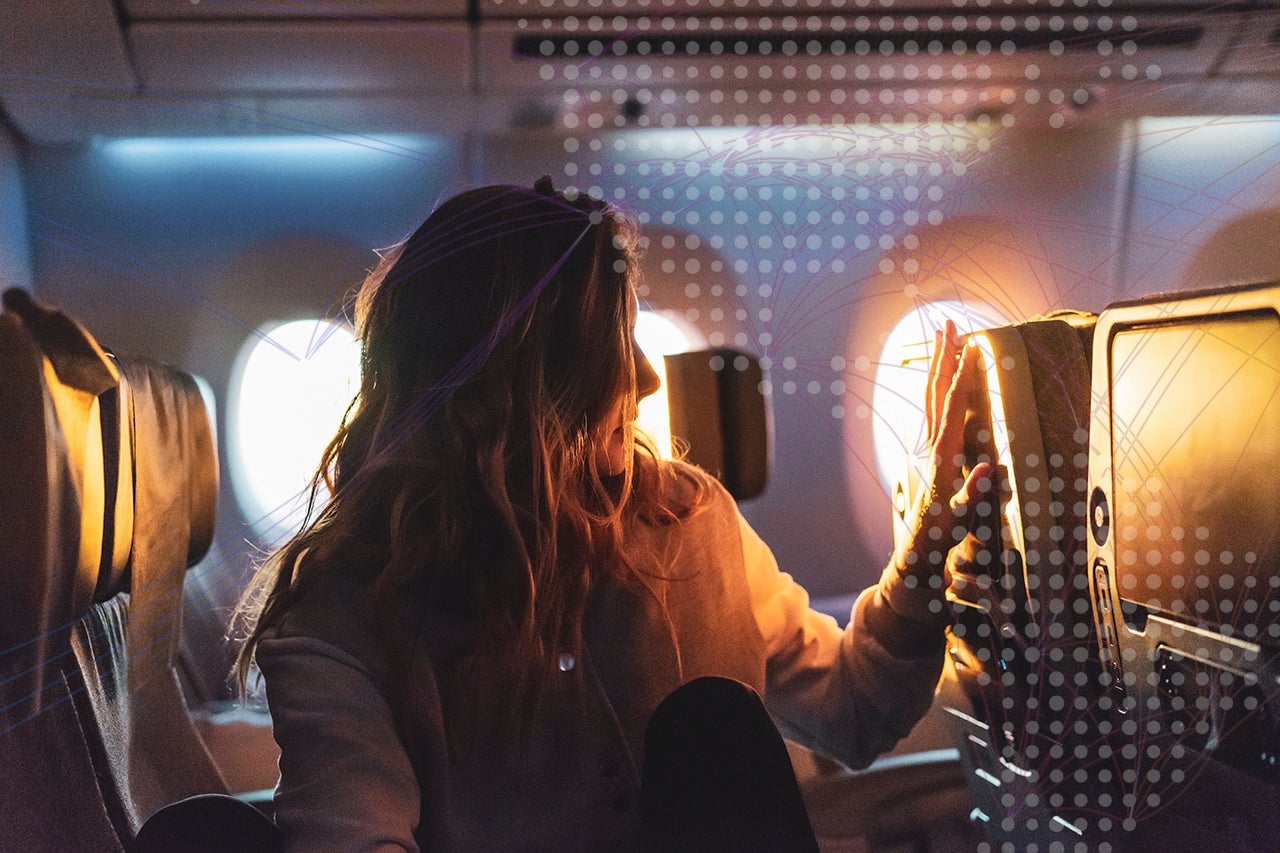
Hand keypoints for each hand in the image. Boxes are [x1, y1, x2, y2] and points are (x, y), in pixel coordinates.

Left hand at [893, 319, 993, 588]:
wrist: (917, 551)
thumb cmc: (942, 537)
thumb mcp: (962, 518)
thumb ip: (974, 494)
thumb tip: (986, 469)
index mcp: (943, 455)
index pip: (953, 407)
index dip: (963, 377)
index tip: (972, 348)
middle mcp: (932, 445)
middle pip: (936, 391)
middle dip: (943, 356)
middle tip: (949, 324)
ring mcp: (928, 447)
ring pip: (931, 397)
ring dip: (938, 365)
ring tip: (944, 337)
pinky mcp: (930, 453)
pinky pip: (933, 410)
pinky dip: (939, 386)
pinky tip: (942, 378)